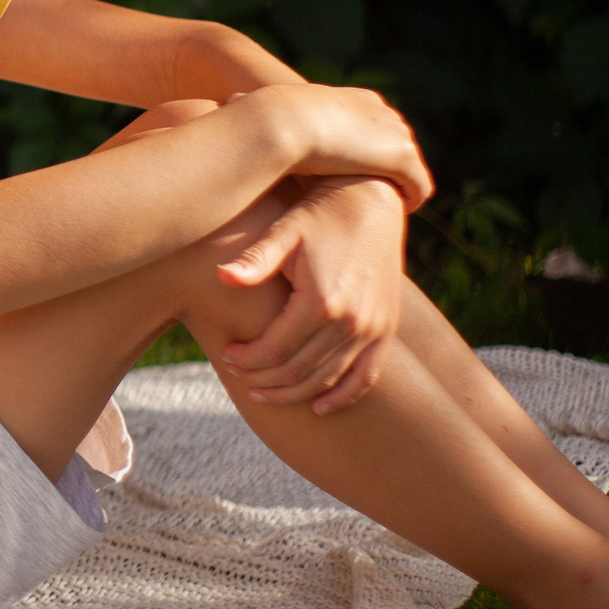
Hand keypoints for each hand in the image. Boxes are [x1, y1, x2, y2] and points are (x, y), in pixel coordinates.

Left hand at [216, 178, 408, 412]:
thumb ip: (255, 259)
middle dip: (263, 379)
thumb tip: (222, 277)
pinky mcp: (386, 329)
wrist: (372, 201)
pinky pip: (367, 376)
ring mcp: (373, 329)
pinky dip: (343, 396)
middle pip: (298, 370)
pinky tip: (321, 408)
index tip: (226, 354)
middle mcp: (352, 322)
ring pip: (328, 379)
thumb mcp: (284, 231)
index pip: (274, 349)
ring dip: (294, 392)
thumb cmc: (318, 214)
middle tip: (238, 376)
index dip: (246, 358)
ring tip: (265, 392)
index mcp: (321, 301)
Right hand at [244, 83, 433, 209]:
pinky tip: (397, 211)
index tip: (359, 171)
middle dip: (390, 169)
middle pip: (398, 146)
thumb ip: (293, 126)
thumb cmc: (276, 122)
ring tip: (384, 206)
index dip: (371, 151)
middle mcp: (384, 113)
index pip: (378, 127)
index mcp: (361, 101)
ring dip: (400, 185)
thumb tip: (256, 121)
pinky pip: (419, 186)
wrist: (287, 121)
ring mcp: (397, 135)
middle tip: (374, 192)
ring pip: (410, 167)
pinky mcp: (404, 159)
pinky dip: (412, 199)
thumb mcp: (286, 120)